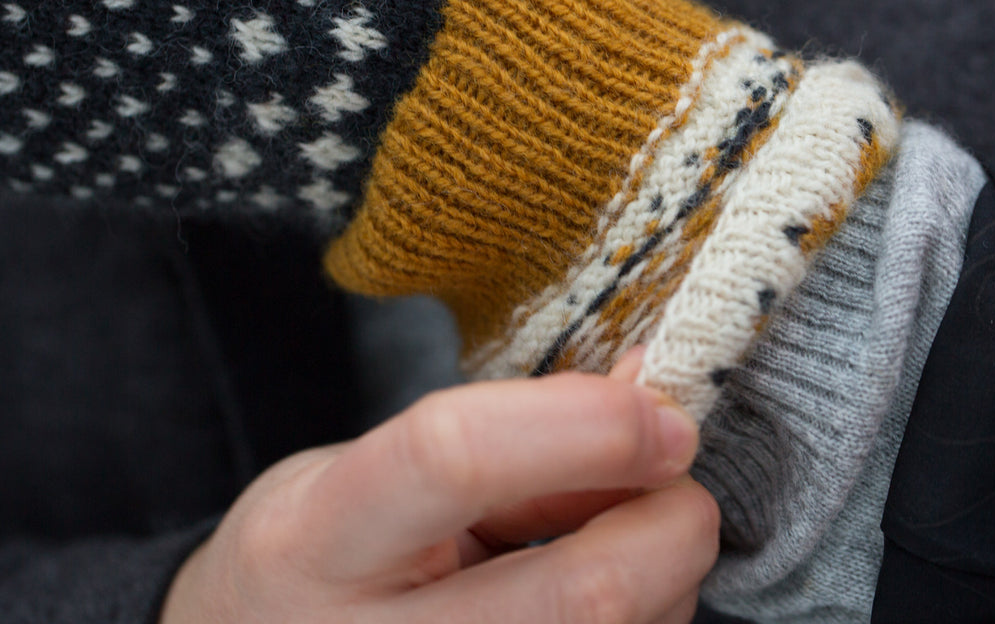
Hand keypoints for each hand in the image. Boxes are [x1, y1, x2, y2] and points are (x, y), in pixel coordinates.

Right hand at [159, 356, 718, 623]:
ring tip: (629, 532)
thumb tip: (648, 394)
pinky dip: (651, 620)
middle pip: (576, 598)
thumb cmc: (327, 548)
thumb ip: (510, 435)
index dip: (580, 423)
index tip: (660, 408)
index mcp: (316, 541)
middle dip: (670, 522)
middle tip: (677, 468)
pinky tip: (614, 593)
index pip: (453, 458)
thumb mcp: (379, 466)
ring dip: (669, 580)